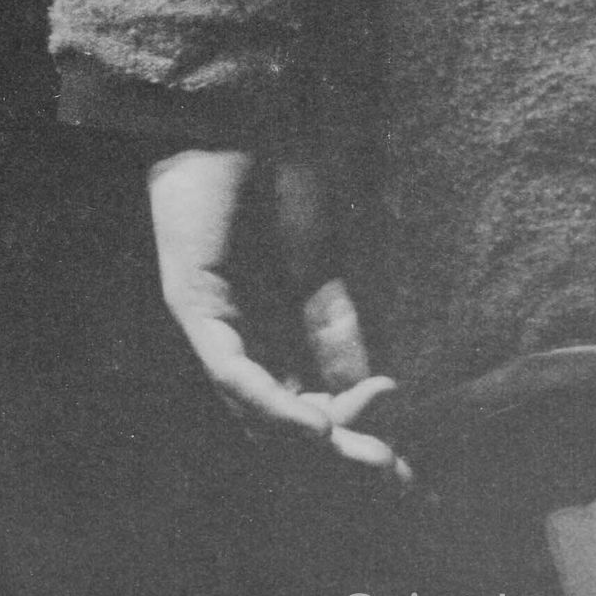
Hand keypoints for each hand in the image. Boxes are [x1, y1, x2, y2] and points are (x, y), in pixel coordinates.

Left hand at [147, 144, 409, 475]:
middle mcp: (236, 341)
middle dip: (338, 457)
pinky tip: (312, 424)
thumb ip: (335, 325)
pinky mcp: (192, 306)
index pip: (306, 410)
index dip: (353, 437)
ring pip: (255, 412)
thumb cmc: (273, 180)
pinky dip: (271, 404)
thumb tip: (371, 391)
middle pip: (280, 426)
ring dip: (310, 441)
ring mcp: (211, 327)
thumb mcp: (320, 264)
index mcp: (267, 334)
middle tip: (394, 478)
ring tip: (364, 456)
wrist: (232, 117)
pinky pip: (231, 373)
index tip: (403, 461)